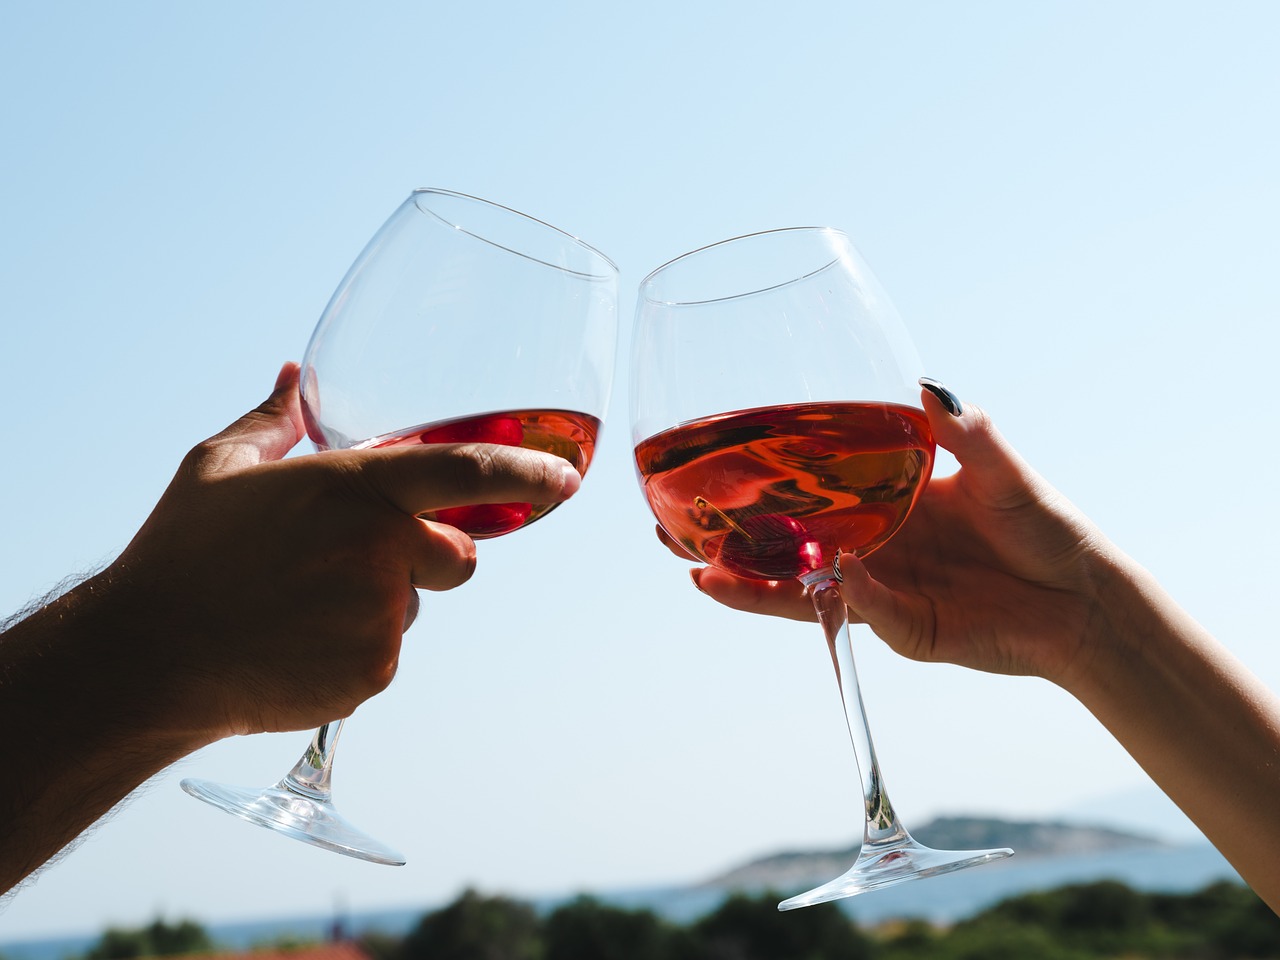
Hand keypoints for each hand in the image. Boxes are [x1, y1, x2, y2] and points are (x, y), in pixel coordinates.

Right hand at [99, 362, 580, 742]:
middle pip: (459, 556)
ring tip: (300, 604)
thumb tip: (292, 373)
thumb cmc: (180, 552)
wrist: (146, 656)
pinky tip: (296, 640)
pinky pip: (386, 654)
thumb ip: (275, 418)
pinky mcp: (372, 674)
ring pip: (415, 607)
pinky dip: (355, 648)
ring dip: (380, 603)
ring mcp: (380, 619)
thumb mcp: (220, 468)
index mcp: (353, 490)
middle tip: (354, 561)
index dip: (528, 474)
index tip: (565, 480)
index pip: (467, 472)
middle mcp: (380, 552)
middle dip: (429, 556)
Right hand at [667, 382, 1116, 689]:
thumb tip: (925, 385)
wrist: (1082, 599)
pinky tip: (815, 578)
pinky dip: (834, 596)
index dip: (755, 487)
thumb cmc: (1045, 527)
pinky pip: (860, 612)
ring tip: (700, 573)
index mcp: (881, 502)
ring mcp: (878, 591)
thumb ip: (966, 432)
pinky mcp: (901, 631)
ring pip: (799, 591)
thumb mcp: (1003, 468)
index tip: (705, 469)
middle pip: (782, 549)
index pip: (803, 494)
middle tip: (668, 531)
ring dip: (750, 585)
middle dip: (726, 543)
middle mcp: (867, 546)